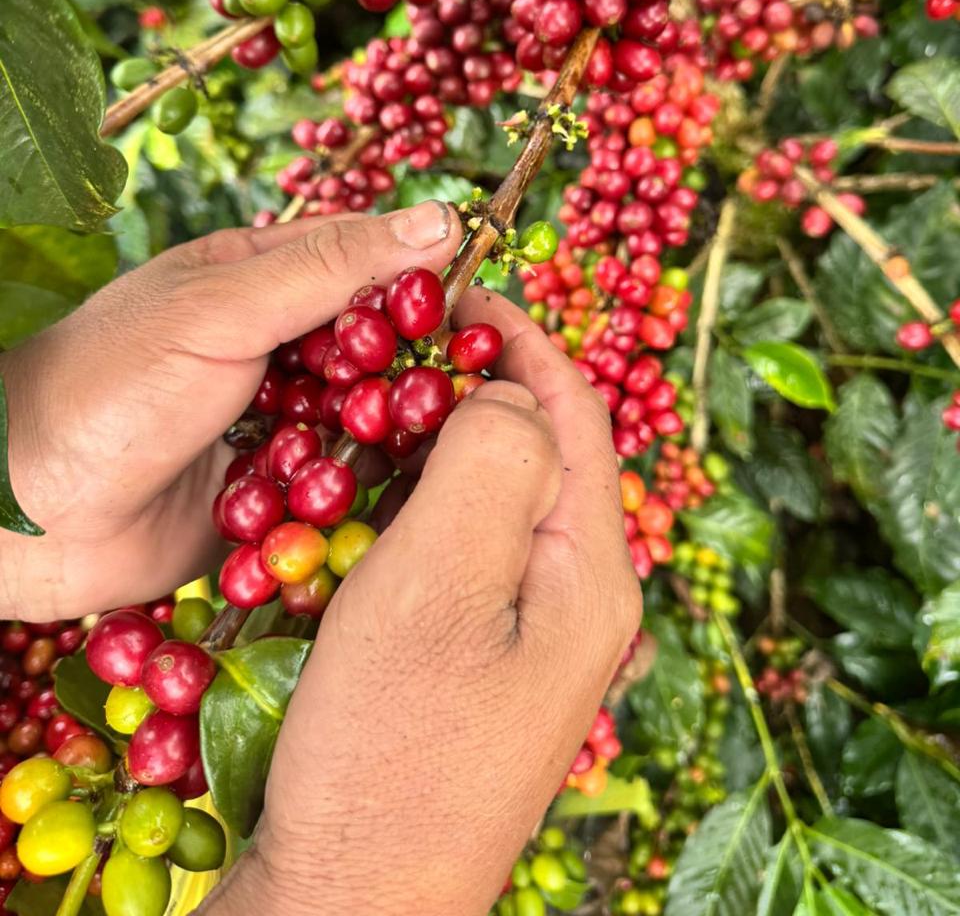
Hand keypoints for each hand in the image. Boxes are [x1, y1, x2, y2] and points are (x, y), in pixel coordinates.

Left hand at [0, 201, 460, 618]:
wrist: (21, 511)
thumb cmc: (110, 386)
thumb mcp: (223, 308)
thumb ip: (331, 268)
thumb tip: (439, 220)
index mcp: (259, 280)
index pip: (373, 264)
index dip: (437, 281)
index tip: (495, 312)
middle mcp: (275, 349)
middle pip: (381, 349)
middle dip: (428, 372)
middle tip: (487, 398)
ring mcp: (274, 425)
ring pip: (368, 424)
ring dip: (400, 438)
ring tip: (455, 456)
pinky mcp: (270, 498)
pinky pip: (338, 492)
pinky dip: (365, 496)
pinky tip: (407, 506)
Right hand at [205, 289, 640, 915]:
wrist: (350, 901)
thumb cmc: (390, 744)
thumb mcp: (439, 580)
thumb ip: (492, 461)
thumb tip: (511, 391)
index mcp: (592, 575)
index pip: (578, 414)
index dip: (524, 337)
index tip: (459, 288)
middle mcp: (579, 605)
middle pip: (543, 456)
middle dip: (481, 387)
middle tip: (403, 344)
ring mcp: (531, 642)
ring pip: (498, 504)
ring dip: (445, 446)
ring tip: (379, 407)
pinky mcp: (480, 669)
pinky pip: (464, 557)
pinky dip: (423, 507)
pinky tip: (370, 502)